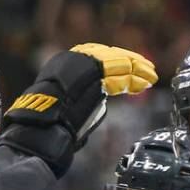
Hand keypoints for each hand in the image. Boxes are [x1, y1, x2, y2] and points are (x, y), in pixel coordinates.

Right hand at [0, 44, 155, 175]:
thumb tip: (100, 104)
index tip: (130, 78)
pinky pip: (117, 67)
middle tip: (147, 71)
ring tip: (150, 76)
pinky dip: (133, 72)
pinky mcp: (92, 70)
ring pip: (114, 60)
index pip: (95, 63)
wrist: (39, 131)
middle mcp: (71, 63)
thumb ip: (83, 105)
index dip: (115, 69)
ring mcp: (80, 65)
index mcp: (63, 71)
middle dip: (129, 64)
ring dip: (135, 67)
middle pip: (106, 57)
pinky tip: (144, 80)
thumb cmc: (46, 132)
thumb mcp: (65, 113)